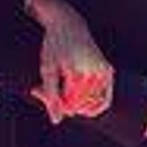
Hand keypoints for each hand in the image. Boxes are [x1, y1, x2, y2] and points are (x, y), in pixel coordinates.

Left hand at [30, 0, 113, 122]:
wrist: (69, 25)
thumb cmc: (54, 46)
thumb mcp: (47, 69)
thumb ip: (50, 95)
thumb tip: (57, 121)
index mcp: (78, 73)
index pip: (68, 104)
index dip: (53, 103)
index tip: (38, 91)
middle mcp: (94, 73)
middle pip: (79, 105)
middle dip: (62, 103)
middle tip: (42, 90)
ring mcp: (104, 72)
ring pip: (91, 104)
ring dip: (76, 104)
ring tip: (58, 90)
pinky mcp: (108, 71)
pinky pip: (105, 99)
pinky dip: (94, 106)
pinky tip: (82, 105)